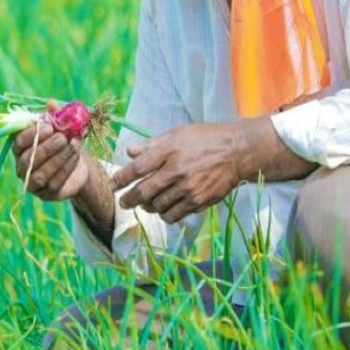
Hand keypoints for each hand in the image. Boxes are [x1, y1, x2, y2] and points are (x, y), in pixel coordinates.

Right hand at [12, 115, 90, 202]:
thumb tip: (51, 103)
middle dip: (47, 148)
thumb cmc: (63, 141)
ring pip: (41, 174)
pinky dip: (67, 167)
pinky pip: (55, 183)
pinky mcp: (46, 195)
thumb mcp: (60, 127)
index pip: (18, 143)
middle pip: (29, 160)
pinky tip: (76, 154)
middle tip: (62, 137)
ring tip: (73, 145)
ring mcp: (33, 183)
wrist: (77, 163)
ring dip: (58, 158)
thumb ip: (54, 116)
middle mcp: (22, 168)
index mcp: (20, 149)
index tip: (49, 126)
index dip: (31, 135)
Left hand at [109, 123, 242, 222]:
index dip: (120, 179)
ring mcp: (188, 189)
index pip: (137, 168)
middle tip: (124, 202)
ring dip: (148, 207)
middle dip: (129, 199)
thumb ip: (151, 144)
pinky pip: (174, 215)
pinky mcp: (199, 202)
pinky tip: (164, 209)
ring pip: (157, 206)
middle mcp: (177, 171)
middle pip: (143, 192)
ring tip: (147, 203)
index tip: (112, 185)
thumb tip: (130, 152)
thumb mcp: (177, 133)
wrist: (237, 152)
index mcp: (169, 151)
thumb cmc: (205, 139)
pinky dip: (165, 214)